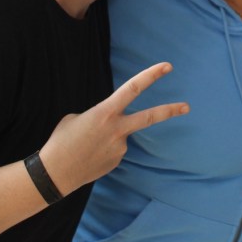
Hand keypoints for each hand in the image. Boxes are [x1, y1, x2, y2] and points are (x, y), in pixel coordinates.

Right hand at [37, 62, 188, 195]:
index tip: (167, 67)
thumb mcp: (77, 118)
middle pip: (150, 117)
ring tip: (85, 146)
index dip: (151, 75)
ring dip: (106, 137)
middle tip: (187, 106)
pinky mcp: (117, 160)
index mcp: (105, 112)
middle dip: (171, 110)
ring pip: (120, 135)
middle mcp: (118, 129)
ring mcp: (120, 147)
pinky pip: (114, 149)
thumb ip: (100, 115)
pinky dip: (103, 149)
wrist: (55, 174)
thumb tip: (111, 123)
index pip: (133, 88)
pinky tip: (89, 155)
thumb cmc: (61, 141)